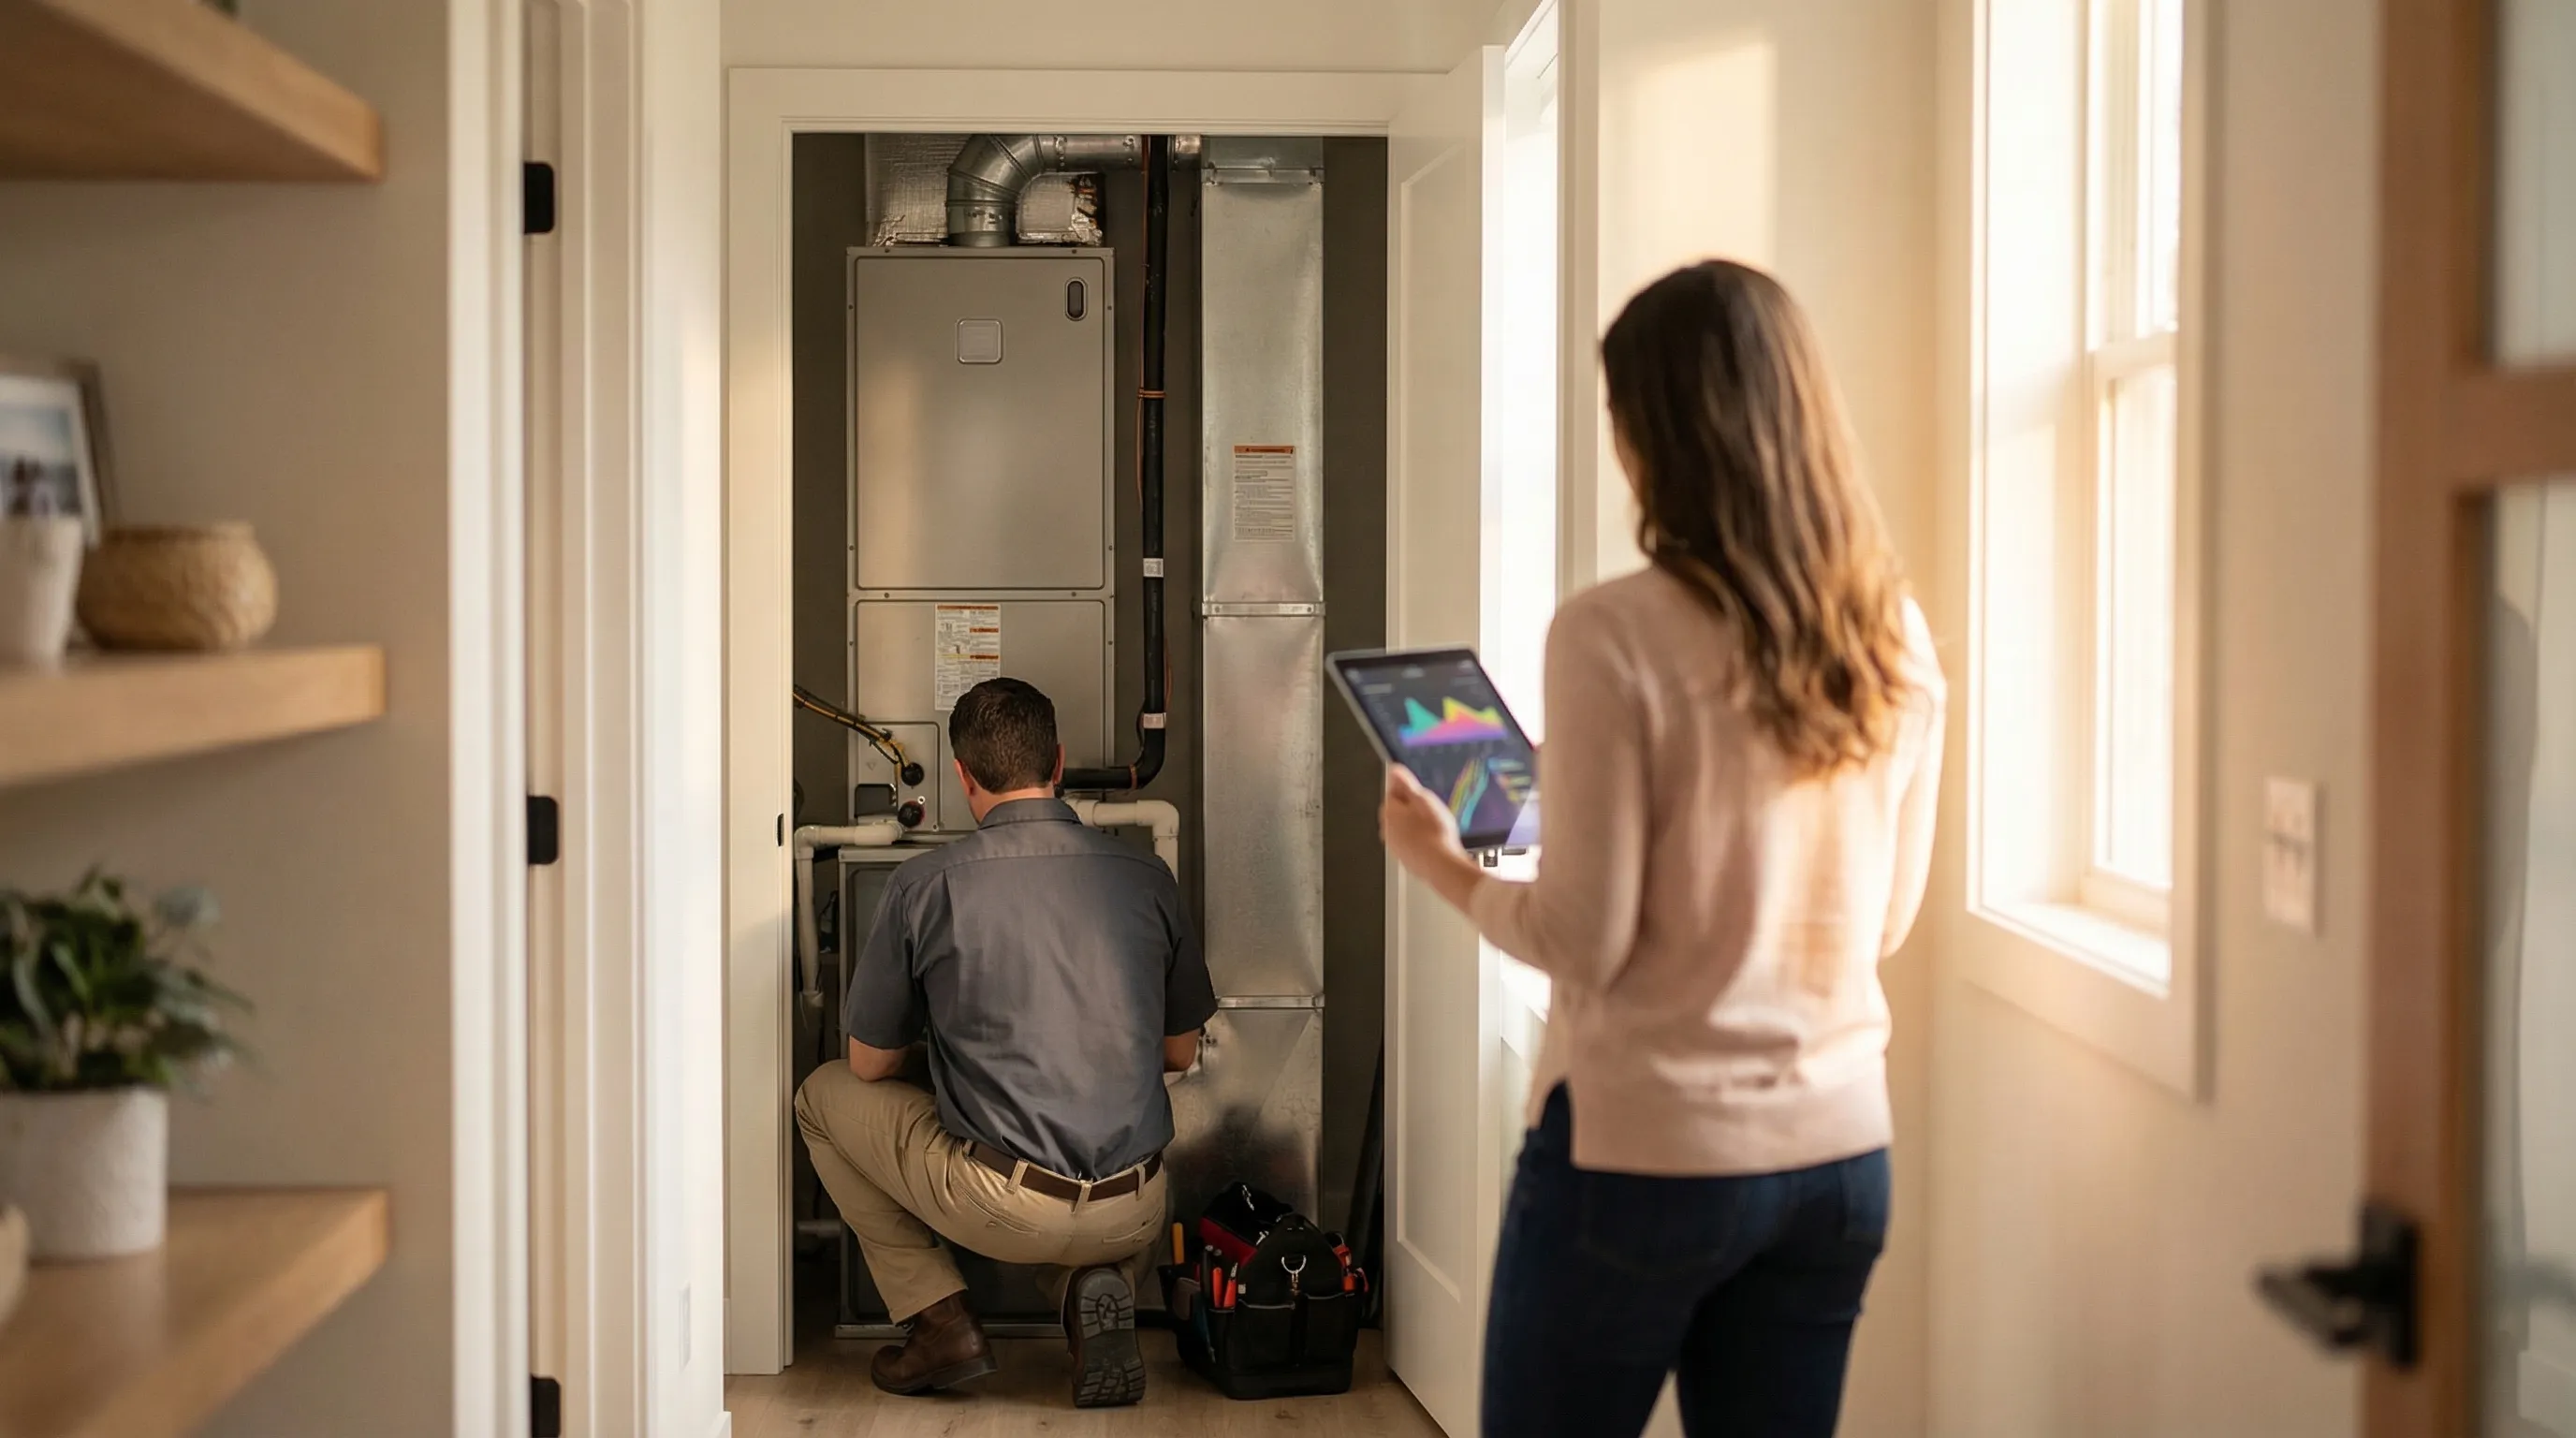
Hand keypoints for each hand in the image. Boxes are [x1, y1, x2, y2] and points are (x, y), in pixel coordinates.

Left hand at [1380, 765, 1476, 899]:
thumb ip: (1407, 784)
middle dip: (1412, 809)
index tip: (1421, 792)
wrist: (1441, 865)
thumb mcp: (1424, 799)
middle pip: (1398, 811)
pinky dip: (1420, 840)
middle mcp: (1387, 829)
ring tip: (1435, 827)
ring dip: (1416, 825)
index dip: (1409, 791)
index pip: (1392, 792)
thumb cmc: (1434, 832)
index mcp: (1389, 812)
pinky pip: (1411, 843)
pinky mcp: (1405, 858)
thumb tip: (1395, 771)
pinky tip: (1434, 841)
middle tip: (1431, 810)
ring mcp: (1395, 846)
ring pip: (1404, 828)